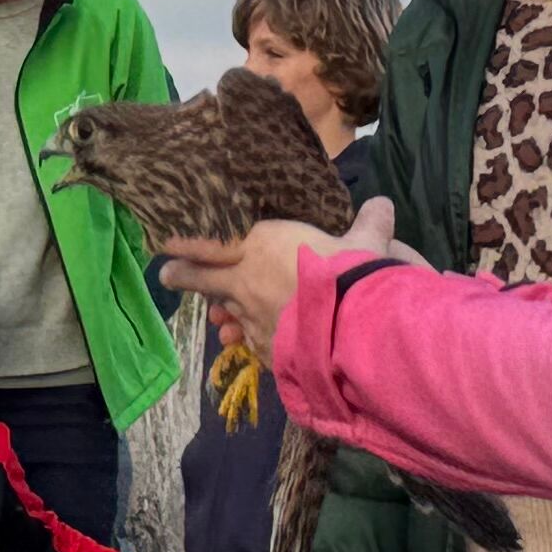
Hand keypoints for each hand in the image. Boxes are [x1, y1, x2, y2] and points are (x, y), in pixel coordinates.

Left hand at [157, 197, 403, 348]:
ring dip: (220, 313)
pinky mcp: (264, 348)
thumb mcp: (365, 244)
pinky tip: (251, 344)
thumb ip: (370, 225)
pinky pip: (248, 341)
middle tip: (166, 275)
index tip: (167, 242)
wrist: (352, 331)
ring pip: (224, 312)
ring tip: (216, 317)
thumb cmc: (352, 275)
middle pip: (201, 276)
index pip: (211, 240)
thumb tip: (385, 203)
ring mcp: (251, 316)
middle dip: (181, 275)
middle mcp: (247, 278)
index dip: (186, 243)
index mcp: (263, 244)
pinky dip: (248, 341)